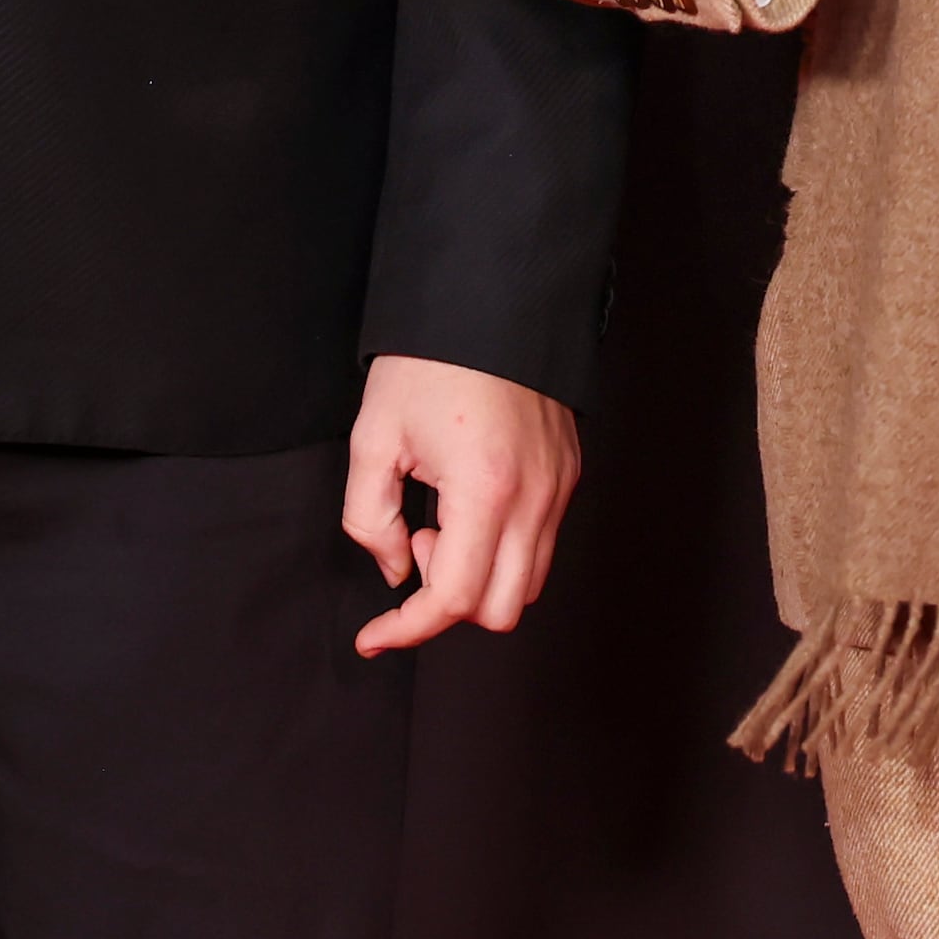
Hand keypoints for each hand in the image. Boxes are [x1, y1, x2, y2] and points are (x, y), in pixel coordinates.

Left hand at [342, 353, 580, 656]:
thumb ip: (370, 520)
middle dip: (449, 605)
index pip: (453, 598)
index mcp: (485, 490)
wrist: (489, 302)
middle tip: (413, 548)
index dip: (407, 628)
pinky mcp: (569, 474)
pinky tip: (468, 508)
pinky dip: (504, 553)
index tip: (373, 635)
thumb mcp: (373, 438)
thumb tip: (394, 570)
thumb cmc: (429, 363)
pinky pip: (542, 545)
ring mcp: (559, 487)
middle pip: (502, 610)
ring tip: (440, 523)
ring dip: (479, 580)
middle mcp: (535, 498)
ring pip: (530, 584)